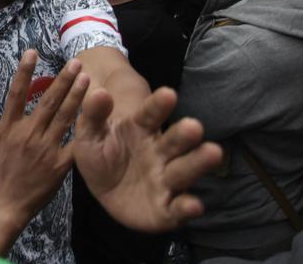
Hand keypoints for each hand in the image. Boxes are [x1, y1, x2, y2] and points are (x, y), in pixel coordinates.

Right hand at [0, 51, 89, 254]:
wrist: (1, 209)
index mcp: (8, 128)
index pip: (16, 93)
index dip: (24, 71)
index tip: (32, 52)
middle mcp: (29, 134)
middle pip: (48, 101)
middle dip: (63, 80)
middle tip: (76, 62)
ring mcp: (46, 149)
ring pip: (64, 117)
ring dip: (77, 97)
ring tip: (87, 79)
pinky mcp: (59, 165)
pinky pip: (74, 144)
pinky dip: (85, 130)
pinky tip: (96, 116)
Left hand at [73, 86, 221, 232]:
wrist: (102, 189)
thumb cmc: (100, 154)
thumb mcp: (89, 134)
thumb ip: (93, 114)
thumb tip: (98, 93)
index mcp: (140, 129)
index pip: (150, 114)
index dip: (158, 105)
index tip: (167, 94)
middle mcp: (159, 152)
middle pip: (174, 142)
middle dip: (185, 135)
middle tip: (194, 126)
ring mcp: (165, 179)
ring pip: (183, 170)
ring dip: (198, 163)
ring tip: (213, 153)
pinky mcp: (166, 208)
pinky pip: (178, 207)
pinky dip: (187, 207)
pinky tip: (194, 205)